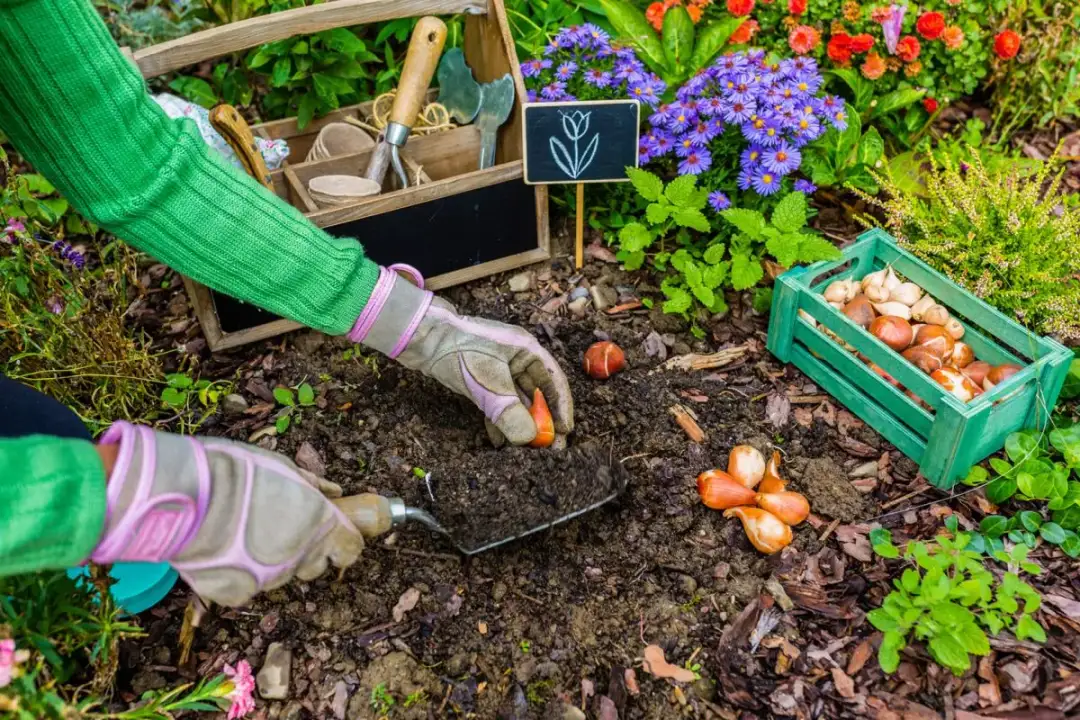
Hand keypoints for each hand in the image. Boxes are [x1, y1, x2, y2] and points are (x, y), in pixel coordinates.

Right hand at [91, 422, 363, 606]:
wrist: (181, 495)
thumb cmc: (234, 471)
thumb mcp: (281, 466)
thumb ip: (312, 485)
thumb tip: (335, 491)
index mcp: (319, 523)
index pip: (352, 548)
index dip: (345, 541)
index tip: (336, 533)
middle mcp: (300, 555)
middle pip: (316, 564)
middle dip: (307, 550)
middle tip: (279, 527)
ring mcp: (269, 579)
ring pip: (280, 574)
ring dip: (270, 559)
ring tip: (240, 532)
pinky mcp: (237, 593)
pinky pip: (247, 586)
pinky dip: (239, 573)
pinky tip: (221, 549)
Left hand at [348, 265, 573, 444]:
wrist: (420, 337)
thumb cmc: (459, 351)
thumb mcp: (488, 384)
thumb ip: (510, 412)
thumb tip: (528, 439)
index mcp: (526, 350)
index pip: (554, 381)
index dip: (561, 408)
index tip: (564, 432)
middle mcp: (517, 357)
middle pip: (536, 393)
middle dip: (540, 421)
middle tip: (545, 448)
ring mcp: (498, 367)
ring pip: (516, 400)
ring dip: (519, 423)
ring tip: (522, 450)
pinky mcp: (481, 377)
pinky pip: (498, 401)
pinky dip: (500, 419)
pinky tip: (499, 440)